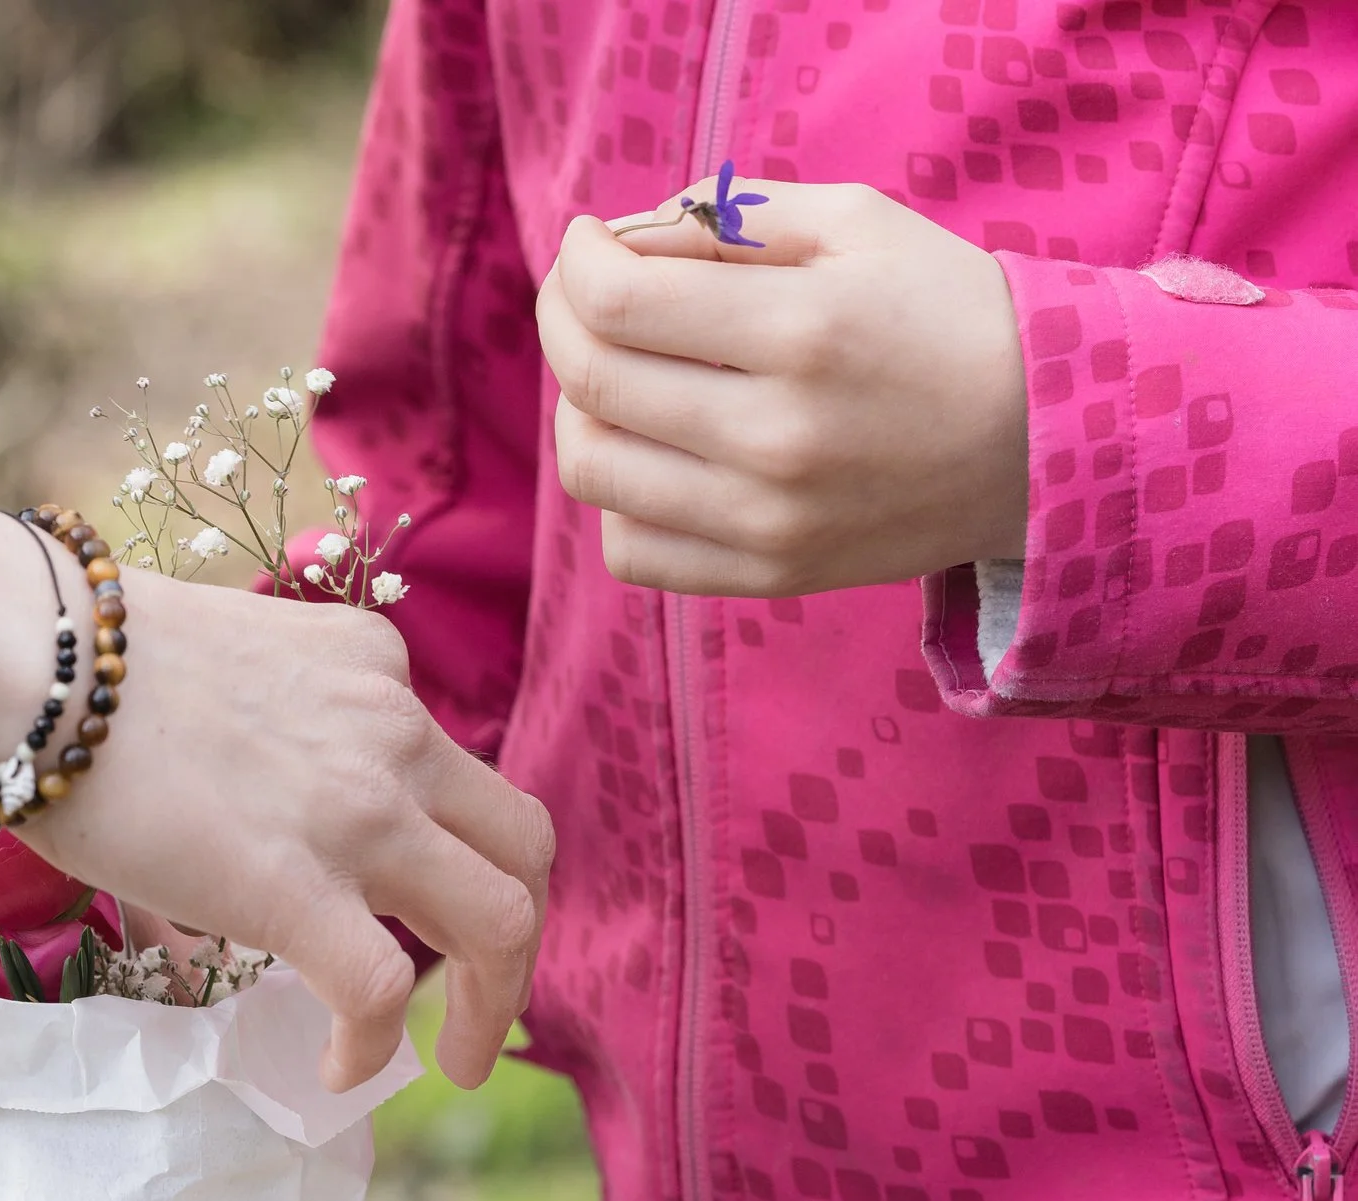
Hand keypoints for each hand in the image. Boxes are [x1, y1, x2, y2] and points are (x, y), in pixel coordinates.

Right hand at [0, 487, 553, 1095]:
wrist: (29, 661)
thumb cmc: (77, 657)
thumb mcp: (223, 658)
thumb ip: (269, 718)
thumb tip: (241, 802)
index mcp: (371, 666)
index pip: (448, 765)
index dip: (444, 846)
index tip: (408, 901)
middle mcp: (393, 731)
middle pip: (521, 844)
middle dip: (517, 932)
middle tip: (483, 997)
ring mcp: (360, 811)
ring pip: (501, 920)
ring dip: (492, 1002)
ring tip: (460, 1060)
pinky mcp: (298, 888)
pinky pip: (383, 990)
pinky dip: (378, 1044)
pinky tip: (340, 1069)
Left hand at [536, 178, 1027, 596]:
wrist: (1047, 438)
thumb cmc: (943, 311)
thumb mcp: (856, 224)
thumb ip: (729, 216)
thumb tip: (621, 239)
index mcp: (799, 331)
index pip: (615, 302)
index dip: (577, 262)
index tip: (591, 244)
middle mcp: (775, 434)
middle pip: (589, 380)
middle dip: (563, 320)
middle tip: (588, 295)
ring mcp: (767, 518)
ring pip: (592, 467)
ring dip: (582, 407)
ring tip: (624, 374)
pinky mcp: (768, 574)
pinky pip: (629, 548)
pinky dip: (620, 496)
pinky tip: (659, 452)